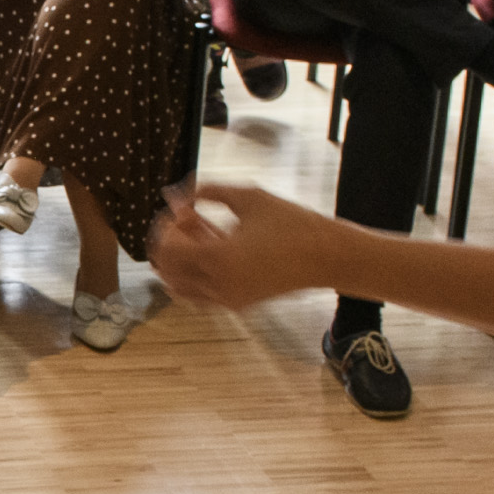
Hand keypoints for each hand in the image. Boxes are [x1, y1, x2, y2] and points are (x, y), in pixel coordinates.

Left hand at [148, 177, 342, 309]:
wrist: (326, 256)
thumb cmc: (292, 223)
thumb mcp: (249, 196)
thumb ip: (209, 190)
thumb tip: (180, 193)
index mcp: (218, 260)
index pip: (167, 249)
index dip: (167, 225)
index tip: (184, 207)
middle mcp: (218, 285)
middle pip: (167, 269)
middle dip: (170, 241)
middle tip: (187, 217)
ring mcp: (227, 299)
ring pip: (180, 284)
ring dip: (181, 258)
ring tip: (201, 230)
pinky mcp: (237, 303)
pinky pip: (201, 292)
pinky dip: (197, 271)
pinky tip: (215, 242)